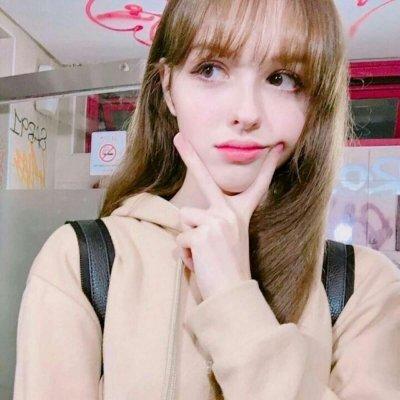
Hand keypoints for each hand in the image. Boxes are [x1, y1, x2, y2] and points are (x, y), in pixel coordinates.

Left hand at [173, 132, 283, 299]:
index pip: (257, 187)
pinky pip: (180, 238)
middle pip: (205, 179)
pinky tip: (200, 263)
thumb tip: (179, 235)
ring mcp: (216, 219)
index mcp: (240, 215)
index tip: (277, 148)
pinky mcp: (202, 231)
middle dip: (191, 155)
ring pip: (184, 218)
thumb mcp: (223, 245)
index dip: (268, 167)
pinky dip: (185, 254)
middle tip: (178, 135)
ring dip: (188, 239)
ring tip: (202, 254)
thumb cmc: (226, 271)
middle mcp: (230, 213)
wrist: (232, 295)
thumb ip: (208, 231)